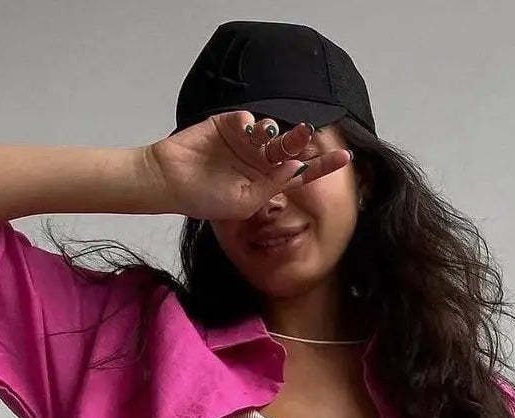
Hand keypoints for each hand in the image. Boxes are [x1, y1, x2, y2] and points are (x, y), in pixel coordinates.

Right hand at [144, 111, 351, 222]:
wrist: (169, 179)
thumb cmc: (205, 198)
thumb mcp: (244, 202)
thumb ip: (272, 185)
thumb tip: (296, 167)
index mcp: (266, 183)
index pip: (300, 174)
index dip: (323, 166)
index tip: (345, 158)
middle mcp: (260, 161)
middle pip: (290, 149)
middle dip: (300, 141)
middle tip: (307, 133)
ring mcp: (246, 142)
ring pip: (272, 131)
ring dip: (276, 131)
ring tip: (266, 135)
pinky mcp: (230, 124)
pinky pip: (249, 119)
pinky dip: (250, 123)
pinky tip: (243, 130)